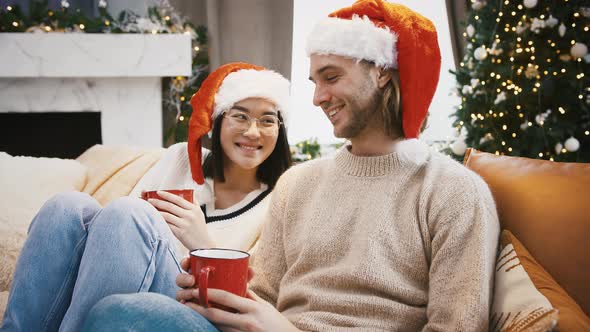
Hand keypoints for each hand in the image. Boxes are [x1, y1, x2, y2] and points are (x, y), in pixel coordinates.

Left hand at [147, 191, 214, 249]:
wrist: (203, 244)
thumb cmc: (200, 228)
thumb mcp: (200, 213)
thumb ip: (194, 203)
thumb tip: (189, 193)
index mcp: (194, 209)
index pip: (178, 199)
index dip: (167, 195)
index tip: (159, 192)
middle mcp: (190, 216)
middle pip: (170, 206)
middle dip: (158, 202)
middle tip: (150, 200)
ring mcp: (185, 224)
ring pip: (167, 216)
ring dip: (157, 211)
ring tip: (150, 209)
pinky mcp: (181, 233)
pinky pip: (168, 225)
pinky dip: (161, 221)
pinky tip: (156, 219)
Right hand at [175, 258, 254, 301]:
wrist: (230, 306)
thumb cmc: (232, 287)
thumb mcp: (237, 280)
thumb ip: (243, 275)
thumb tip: (251, 270)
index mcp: (200, 271)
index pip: (187, 264)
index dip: (184, 262)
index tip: (188, 262)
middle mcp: (192, 283)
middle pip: (181, 278)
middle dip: (183, 278)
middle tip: (192, 280)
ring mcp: (190, 295)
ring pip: (181, 292)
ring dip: (183, 292)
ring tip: (191, 294)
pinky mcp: (191, 306)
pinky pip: (184, 306)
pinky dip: (183, 305)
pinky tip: (185, 306)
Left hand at [184, 289, 299, 331]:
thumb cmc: (277, 324)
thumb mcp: (265, 307)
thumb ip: (250, 297)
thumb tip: (237, 287)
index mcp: (254, 309)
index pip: (227, 298)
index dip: (209, 293)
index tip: (196, 288)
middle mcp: (247, 322)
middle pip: (216, 315)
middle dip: (198, 308)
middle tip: (185, 301)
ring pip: (217, 327)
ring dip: (201, 319)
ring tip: (189, 310)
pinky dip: (213, 329)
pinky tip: (203, 324)